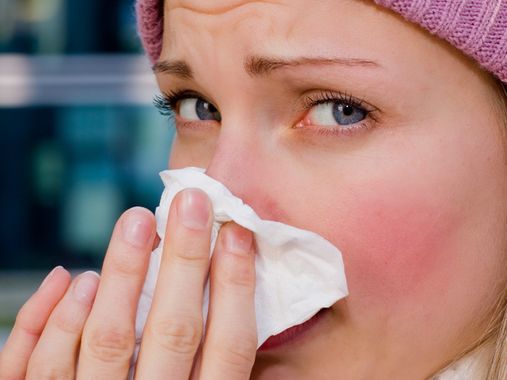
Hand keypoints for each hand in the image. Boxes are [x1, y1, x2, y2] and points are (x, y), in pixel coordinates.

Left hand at [0, 188, 256, 378]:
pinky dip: (51, 321)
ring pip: (105, 339)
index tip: (238, 233)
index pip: (229, 346)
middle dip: (185, 261)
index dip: (236, 285)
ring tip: (135, 221)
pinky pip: (37, 369)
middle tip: (190, 201)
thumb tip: (239, 309)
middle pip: (171, 330)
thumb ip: (220, 374)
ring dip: (120, 276)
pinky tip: (73, 278)